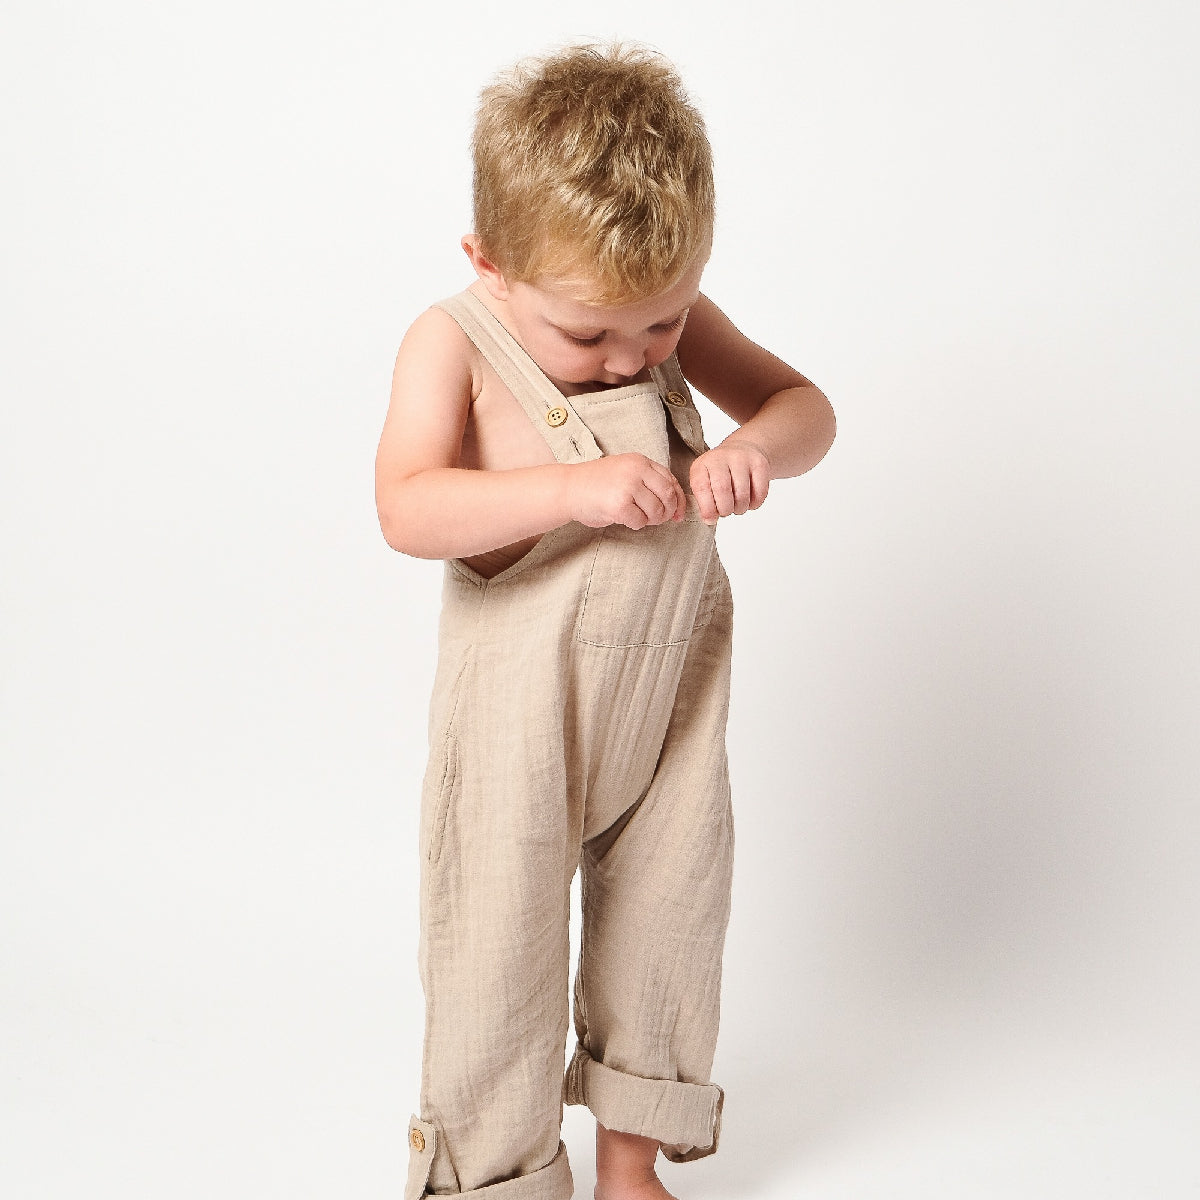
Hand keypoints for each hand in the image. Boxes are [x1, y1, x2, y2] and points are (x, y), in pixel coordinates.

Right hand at [566, 453, 685, 529]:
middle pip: (668, 496)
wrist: (568, 489)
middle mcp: (636, 470)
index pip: (671, 480)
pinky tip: (624, 518)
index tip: (678, 513)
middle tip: (657, 519)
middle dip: (667, 512)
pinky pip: (640, 522)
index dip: (679, 500)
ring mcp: (628, 487)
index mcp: (640, 461)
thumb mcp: (625, 472)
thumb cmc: (596, 484)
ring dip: (649, 520)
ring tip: (636, 516)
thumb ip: (648, 482)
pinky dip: (635, 524)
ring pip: (657, 511)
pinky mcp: (619, 505)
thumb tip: (676, 506)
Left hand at [690, 438, 770, 523]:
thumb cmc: (721, 472)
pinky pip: (760, 493)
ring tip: (737, 506)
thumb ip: (703, 501)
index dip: (707, 508)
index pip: (701, 488)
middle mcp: (721, 457)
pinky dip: (754, 504)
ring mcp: (742, 459)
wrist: (743, 449)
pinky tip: (749, 500)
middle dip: (725, 509)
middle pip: (722, 490)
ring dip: (740, 508)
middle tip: (725, 512)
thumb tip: (710, 519)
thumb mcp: (705, 481)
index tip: (710, 518)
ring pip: (742, 494)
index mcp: (703, 464)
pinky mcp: (760, 464)